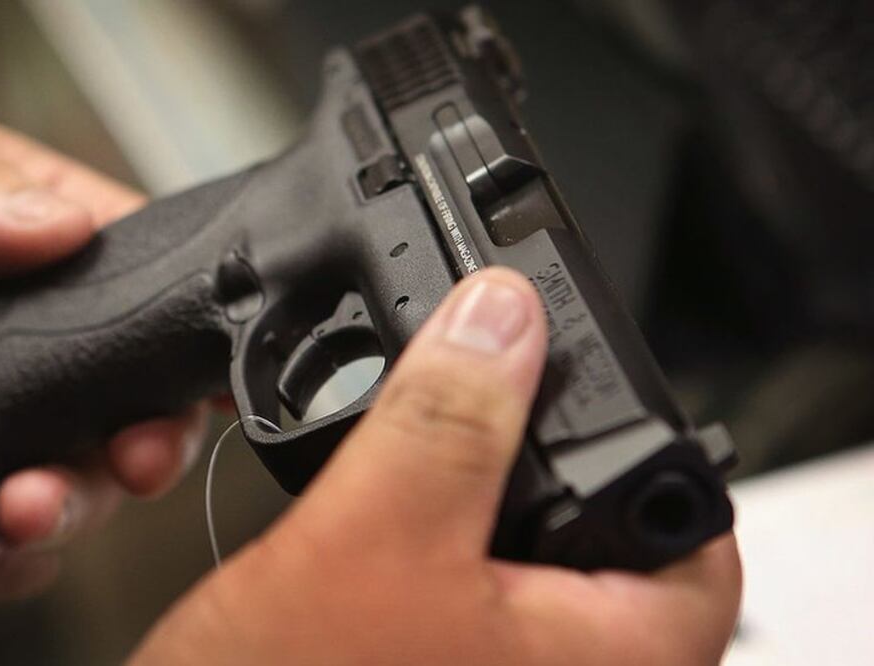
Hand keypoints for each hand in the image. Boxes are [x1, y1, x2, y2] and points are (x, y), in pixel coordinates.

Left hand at [0, 102, 208, 600]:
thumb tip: (61, 224)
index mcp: (59, 262)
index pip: (160, 299)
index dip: (195, 344)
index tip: (209, 380)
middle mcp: (48, 355)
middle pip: (141, 412)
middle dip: (151, 446)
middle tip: (135, 456)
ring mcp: (3, 430)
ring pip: (83, 492)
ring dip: (72, 510)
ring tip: (24, 505)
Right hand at [133, 269, 741, 664]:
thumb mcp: (373, 538)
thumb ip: (448, 423)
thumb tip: (503, 317)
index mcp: (602, 664)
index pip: (694, 538)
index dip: (644, 440)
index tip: (579, 382)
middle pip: (601, 538)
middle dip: (536, 454)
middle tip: (485, 395)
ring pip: (520, 559)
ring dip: (471, 490)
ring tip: (421, 445)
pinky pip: (461, 588)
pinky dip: (429, 532)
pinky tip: (378, 506)